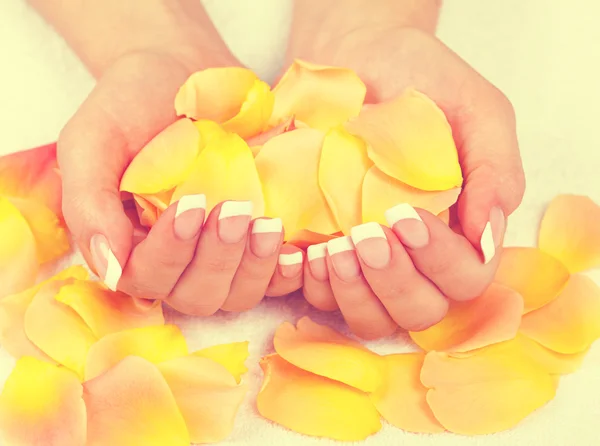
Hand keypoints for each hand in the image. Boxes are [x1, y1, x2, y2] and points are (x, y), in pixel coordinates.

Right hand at [58, 48, 300, 313]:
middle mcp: (176, 257)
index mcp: (128, 242)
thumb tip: (109, 268)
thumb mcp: (93, 140)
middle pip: (195, 294)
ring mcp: (219, 251)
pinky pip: (275, 278)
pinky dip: (286, 271)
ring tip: (267, 223)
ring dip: (253, 267)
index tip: (191, 206)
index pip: (145, 276)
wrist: (182, 68)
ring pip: (236, 294)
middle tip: (235, 208)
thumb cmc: (132, 101)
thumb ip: (89, 203)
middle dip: (216, 259)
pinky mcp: (255, 240)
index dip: (169, 253)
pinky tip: (297, 250)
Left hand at [289, 24, 524, 337]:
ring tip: (336, 246)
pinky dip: (316, 284)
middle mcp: (417, 256)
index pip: (465, 278)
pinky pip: (321, 298)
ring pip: (372, 317)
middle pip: (420, 311)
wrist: (358, 57)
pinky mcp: (327, 254)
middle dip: (395, 281)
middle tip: (367, 233)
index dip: (439, 261)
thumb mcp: (476, 111)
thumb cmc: (422, 79)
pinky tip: (308, 251)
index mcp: (461, 229)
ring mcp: (370, 262)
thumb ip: (495, 172)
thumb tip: (488, 240)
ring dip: (355, 291)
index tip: (406, 216)